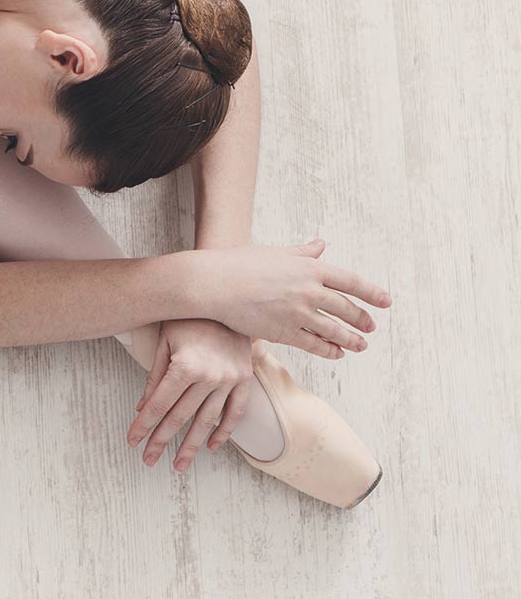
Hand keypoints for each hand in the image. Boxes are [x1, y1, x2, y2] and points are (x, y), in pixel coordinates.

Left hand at [127, 319, 255, 470]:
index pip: (159, 404)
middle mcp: (209, 377)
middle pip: (180, 417)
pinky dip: (223, 431)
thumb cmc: (187, 318)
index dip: (144, 425)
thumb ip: (154, 377)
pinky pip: (235, 412)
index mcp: (185, 366)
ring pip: (206, 421)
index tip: (132, 441)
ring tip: (179, 465)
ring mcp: (229, 380)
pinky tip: (210, 446)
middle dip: (162, 441)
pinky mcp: (244, 379)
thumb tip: (142, 407)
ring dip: (191, 446)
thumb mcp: (164, 342)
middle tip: (149, 460)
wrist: (225, 298)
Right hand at [202, 237, 391, 357]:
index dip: (371, 293)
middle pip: (346, 308)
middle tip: (371, 326)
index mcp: (310, 268)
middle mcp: (309, 290)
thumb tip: (320, 245)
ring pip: (333, 330)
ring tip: (360, 345)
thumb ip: (302, 252)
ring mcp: (297, 313)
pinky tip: (336, 353)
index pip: (350, 282)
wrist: (214, 284)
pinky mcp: (283, 331)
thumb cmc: (240, 263)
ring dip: (350, 339)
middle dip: (362, 319)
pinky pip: (313, 344)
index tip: (386, 301)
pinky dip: (328, 350)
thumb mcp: (276, 253)